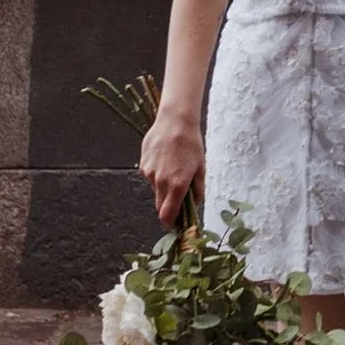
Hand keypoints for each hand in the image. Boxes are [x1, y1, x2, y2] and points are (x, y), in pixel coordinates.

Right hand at [139, 107, 204, 226]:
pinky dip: (157, 174)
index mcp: (177, 185)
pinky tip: (165, 159)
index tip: (175, 224)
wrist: (175, 121)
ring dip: (163, 187)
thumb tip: (193, 206)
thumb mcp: (201, 168)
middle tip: (177, 199)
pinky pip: (150, 176)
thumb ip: (197, 190)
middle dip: (168, 207)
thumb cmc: (191, 144)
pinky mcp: (143, 164)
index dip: (170, 223)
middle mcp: (161, 182)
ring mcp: (149, 173)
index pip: (168, 215)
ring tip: (173, 168)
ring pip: (155, 189)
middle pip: (160, 206)